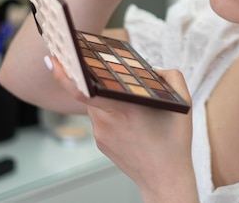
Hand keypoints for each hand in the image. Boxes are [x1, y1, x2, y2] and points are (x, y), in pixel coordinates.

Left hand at [47, 57, 198, 201]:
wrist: (165, 177)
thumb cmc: (174, 142)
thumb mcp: (183, 103)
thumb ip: (171, 77)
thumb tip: (154, 70)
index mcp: (126, 108)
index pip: (85, 90)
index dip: (67, 75)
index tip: (55, 61)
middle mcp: (108, 121)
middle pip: (91, 90)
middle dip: (94, 78)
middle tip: (90, 62)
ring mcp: (101, 134)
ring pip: (95, 104)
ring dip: (105, 95)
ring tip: (124, 95)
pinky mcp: (101, 143)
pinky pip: (100, 118)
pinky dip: (110, 111)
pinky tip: (128, 117)